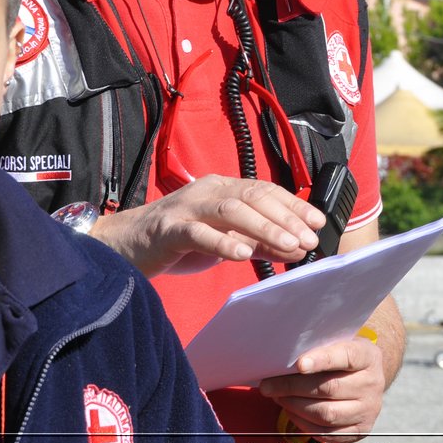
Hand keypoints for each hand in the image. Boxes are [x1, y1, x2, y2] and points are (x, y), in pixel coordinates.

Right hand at [88, 176, 323, 277]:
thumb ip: (258, 241)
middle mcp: (207, 191)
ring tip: (288, 246)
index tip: (318, 222)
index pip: (265, 190)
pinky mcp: (168, 230)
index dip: (294, 204)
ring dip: (264, 228)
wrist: (123, 246)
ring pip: (231, 210)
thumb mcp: (224, 239)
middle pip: (253, 197)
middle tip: (309, 239)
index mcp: (222, 188)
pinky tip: (244, 255)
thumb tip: (297, 247)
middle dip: (285, 217)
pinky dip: (223, 242)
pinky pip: (199, 233)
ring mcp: (186, 208)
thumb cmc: (178, 241)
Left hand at [258, 335, 385, 442]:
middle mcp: (373, 384)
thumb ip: (319, 347)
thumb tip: (281, 357)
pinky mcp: (360, 430)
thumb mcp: (339, 344)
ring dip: (295, 407)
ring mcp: (369, 410)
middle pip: (330, 388)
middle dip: (293, 387)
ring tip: (278, 398)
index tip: (299, 364)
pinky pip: (326, 433)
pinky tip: (291, 411)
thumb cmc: (342, 359)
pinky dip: (303, 423)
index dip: (322, 360)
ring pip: (326, 414)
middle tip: (268, 385)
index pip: (347, 356)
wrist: (366, 380)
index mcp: (369, 357)